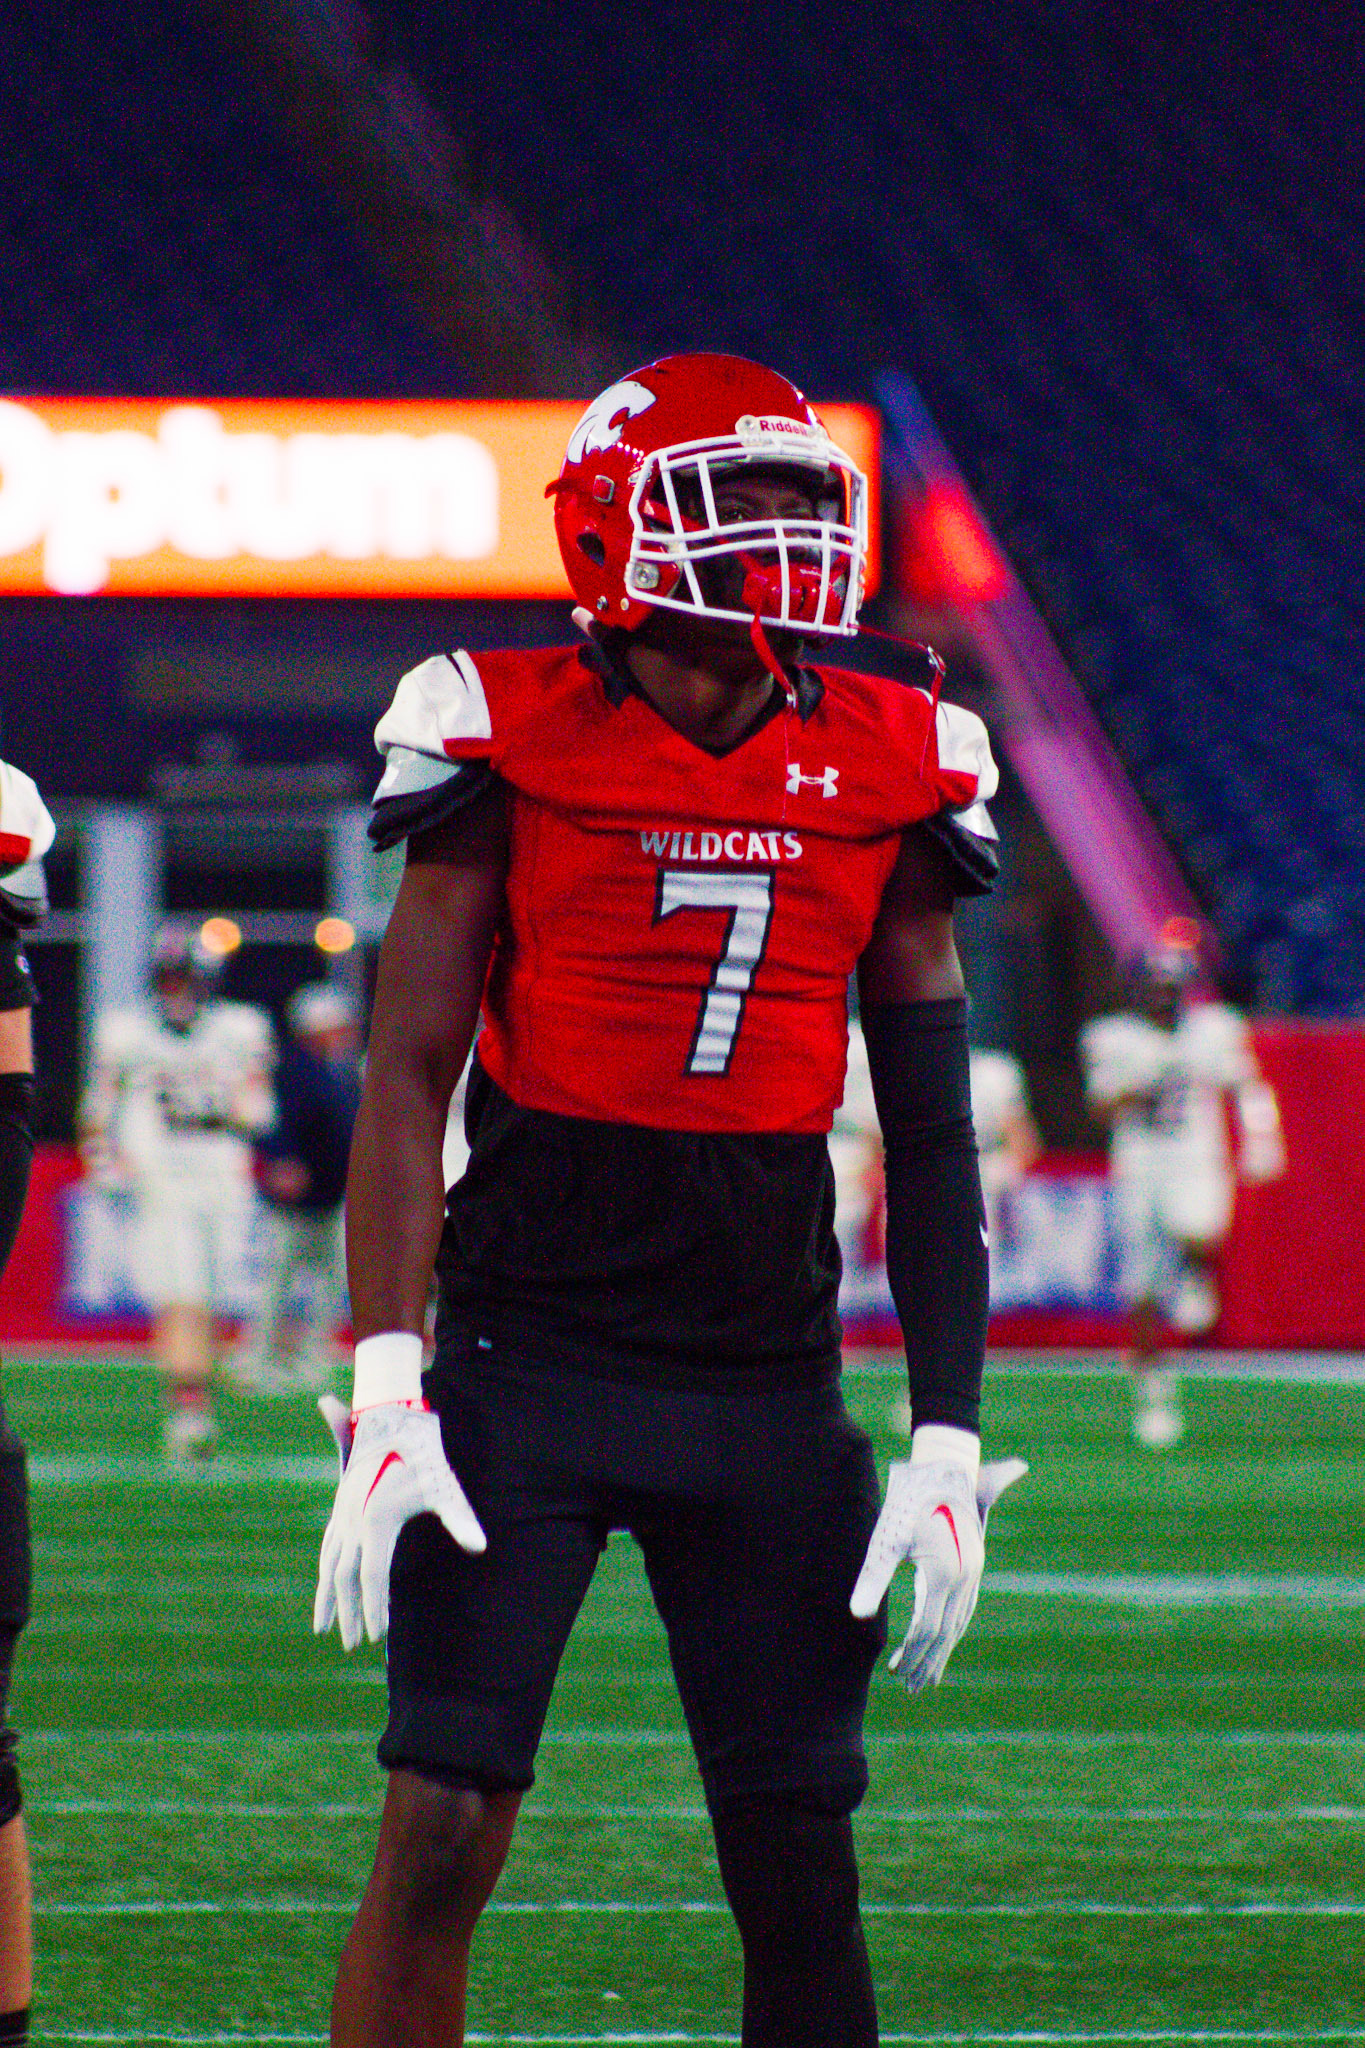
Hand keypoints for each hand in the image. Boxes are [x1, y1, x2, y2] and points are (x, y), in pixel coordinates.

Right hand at [313, 1395, 486, 1650]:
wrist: (393, 1418)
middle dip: (348, 1612)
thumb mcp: (444, 1487)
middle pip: (346, 1577)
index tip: (379, 1635)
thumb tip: (481, 1547)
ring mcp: (342, 1513)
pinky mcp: (341, 1506)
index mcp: (375, 1520)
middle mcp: (352, 1520)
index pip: (372, 1575)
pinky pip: (328, 1547)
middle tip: (354, 1645)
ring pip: (329, 1563)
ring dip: (327, 1597)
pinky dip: (325, 1571)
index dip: (375, 1607)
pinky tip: (328, 1586)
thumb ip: (460, 1519)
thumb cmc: (425, 1456)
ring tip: (324, 1628)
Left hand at [849, 1454, 1026, 1691]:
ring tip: (928, 1677)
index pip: (928, 1630)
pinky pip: (965, 1609)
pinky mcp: (975, 1566)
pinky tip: (943, 1640)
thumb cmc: (908, 1502)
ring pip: (959, 1623)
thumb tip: (856, 1616)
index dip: (912, 1655)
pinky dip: (953, 1630)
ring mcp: (974, 1574)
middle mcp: (965, 1579)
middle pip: (946, 1633)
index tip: (896, 1673)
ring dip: (943, 1651)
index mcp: (943, 1574)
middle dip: (929, 1662)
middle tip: (912, 1688)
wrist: (946, 1469)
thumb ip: (872, 1579)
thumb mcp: (886, 1540)